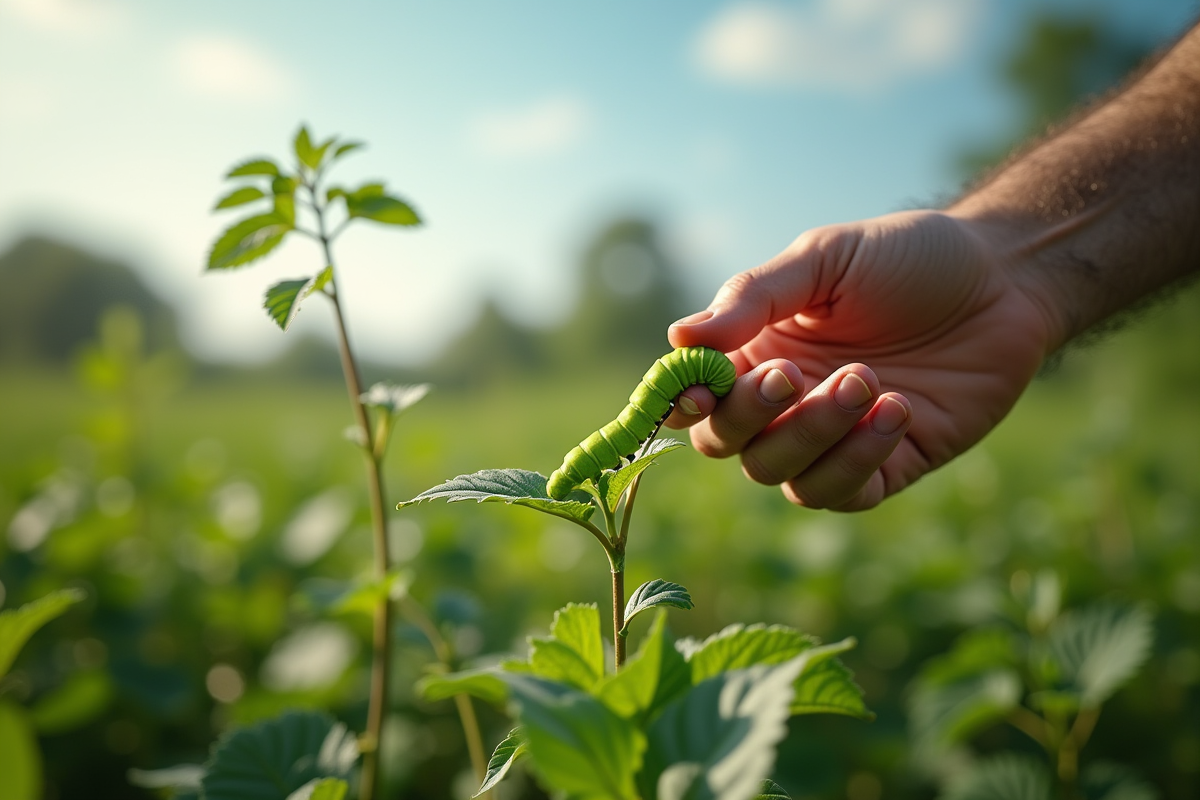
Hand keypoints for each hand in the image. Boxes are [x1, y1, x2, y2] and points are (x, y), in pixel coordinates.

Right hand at [665, 209, 1053, 510]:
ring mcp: (834, 439)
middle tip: (794, 373)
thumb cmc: (907, 258)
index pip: (695, 398)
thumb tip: (678, 339)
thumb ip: (752, 297)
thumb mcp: (824, 259)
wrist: (1005, 278)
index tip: (705, 387)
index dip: (685, 403)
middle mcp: (785, 404)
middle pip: (729, 445)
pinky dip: (861, 459)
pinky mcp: (890, 465)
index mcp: (756, 353)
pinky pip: (850, 492)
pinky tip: (898, 408)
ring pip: (783, 475)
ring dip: (815, 434)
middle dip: (752, 417)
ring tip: (868, 380)